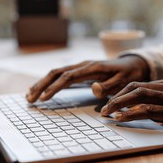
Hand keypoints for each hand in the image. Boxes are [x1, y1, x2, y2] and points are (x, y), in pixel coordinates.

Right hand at [26, 55, 149, 102]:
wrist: (132, 63)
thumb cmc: (129, 74)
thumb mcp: (124, 81)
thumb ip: (109, 86)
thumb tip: (93, 89)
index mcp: (92, 68)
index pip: (68, 77)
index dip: (55, 87)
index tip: (44, 98)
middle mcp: (83, 65)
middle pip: (56, 73)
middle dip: (42, 85)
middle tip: (30, 99)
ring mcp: (80, 67)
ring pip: (55, 73)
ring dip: (42, 83)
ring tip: (29, 96)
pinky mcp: (79, 71)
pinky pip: (60, 75)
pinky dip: (48, 81)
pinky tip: (40, 89)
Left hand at [101, 76, 162, 137]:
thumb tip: (156, 113)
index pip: (142, 84)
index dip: (123, 92)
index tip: (113, 101)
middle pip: (136, 87)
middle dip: (116, 97)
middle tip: (103, 108)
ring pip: (139, 96)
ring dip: (119, 105)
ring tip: (106, 114)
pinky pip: (150, 110)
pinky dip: (132, 114)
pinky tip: (121, 119)